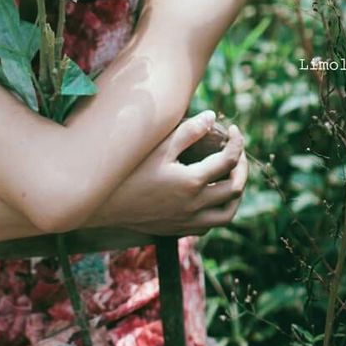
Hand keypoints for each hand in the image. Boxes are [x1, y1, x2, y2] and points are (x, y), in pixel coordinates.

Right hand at [101, 111, 247, 235]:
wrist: (103, 205)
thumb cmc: (128, 171)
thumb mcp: (157, 147)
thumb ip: (187, 132)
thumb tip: (211, 117)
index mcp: (192, 181)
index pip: (229, 160)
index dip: (237, 142)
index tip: (233, 130)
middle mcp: (195, 204)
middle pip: (235, 188)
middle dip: (242, 167)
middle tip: (237, 152)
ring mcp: (188, 220)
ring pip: (227, 214)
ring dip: (235, 194)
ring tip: (231, 177)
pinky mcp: (178, 229)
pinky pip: (209, 225)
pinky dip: (217, 211)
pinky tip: (210, 198)